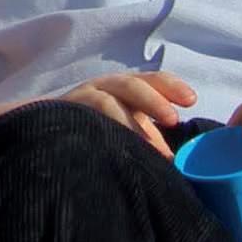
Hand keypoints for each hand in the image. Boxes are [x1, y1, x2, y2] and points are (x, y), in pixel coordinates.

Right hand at [67, 71, 197, 157]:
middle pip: (130, 85)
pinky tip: (109, 143)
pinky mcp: (64, 112)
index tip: (191, 100)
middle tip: (172, 120)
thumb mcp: (129, 131)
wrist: (50, 133)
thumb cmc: (100, 133)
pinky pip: (81, 116)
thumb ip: (153, 141)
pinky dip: (98, 127)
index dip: (171, 86)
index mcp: (126, 89)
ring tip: (146, 145)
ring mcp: (81, 98)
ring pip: (104, 100)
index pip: (151, 81)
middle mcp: (104, 88)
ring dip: (126, 120)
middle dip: (153, 100)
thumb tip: (175, 161)